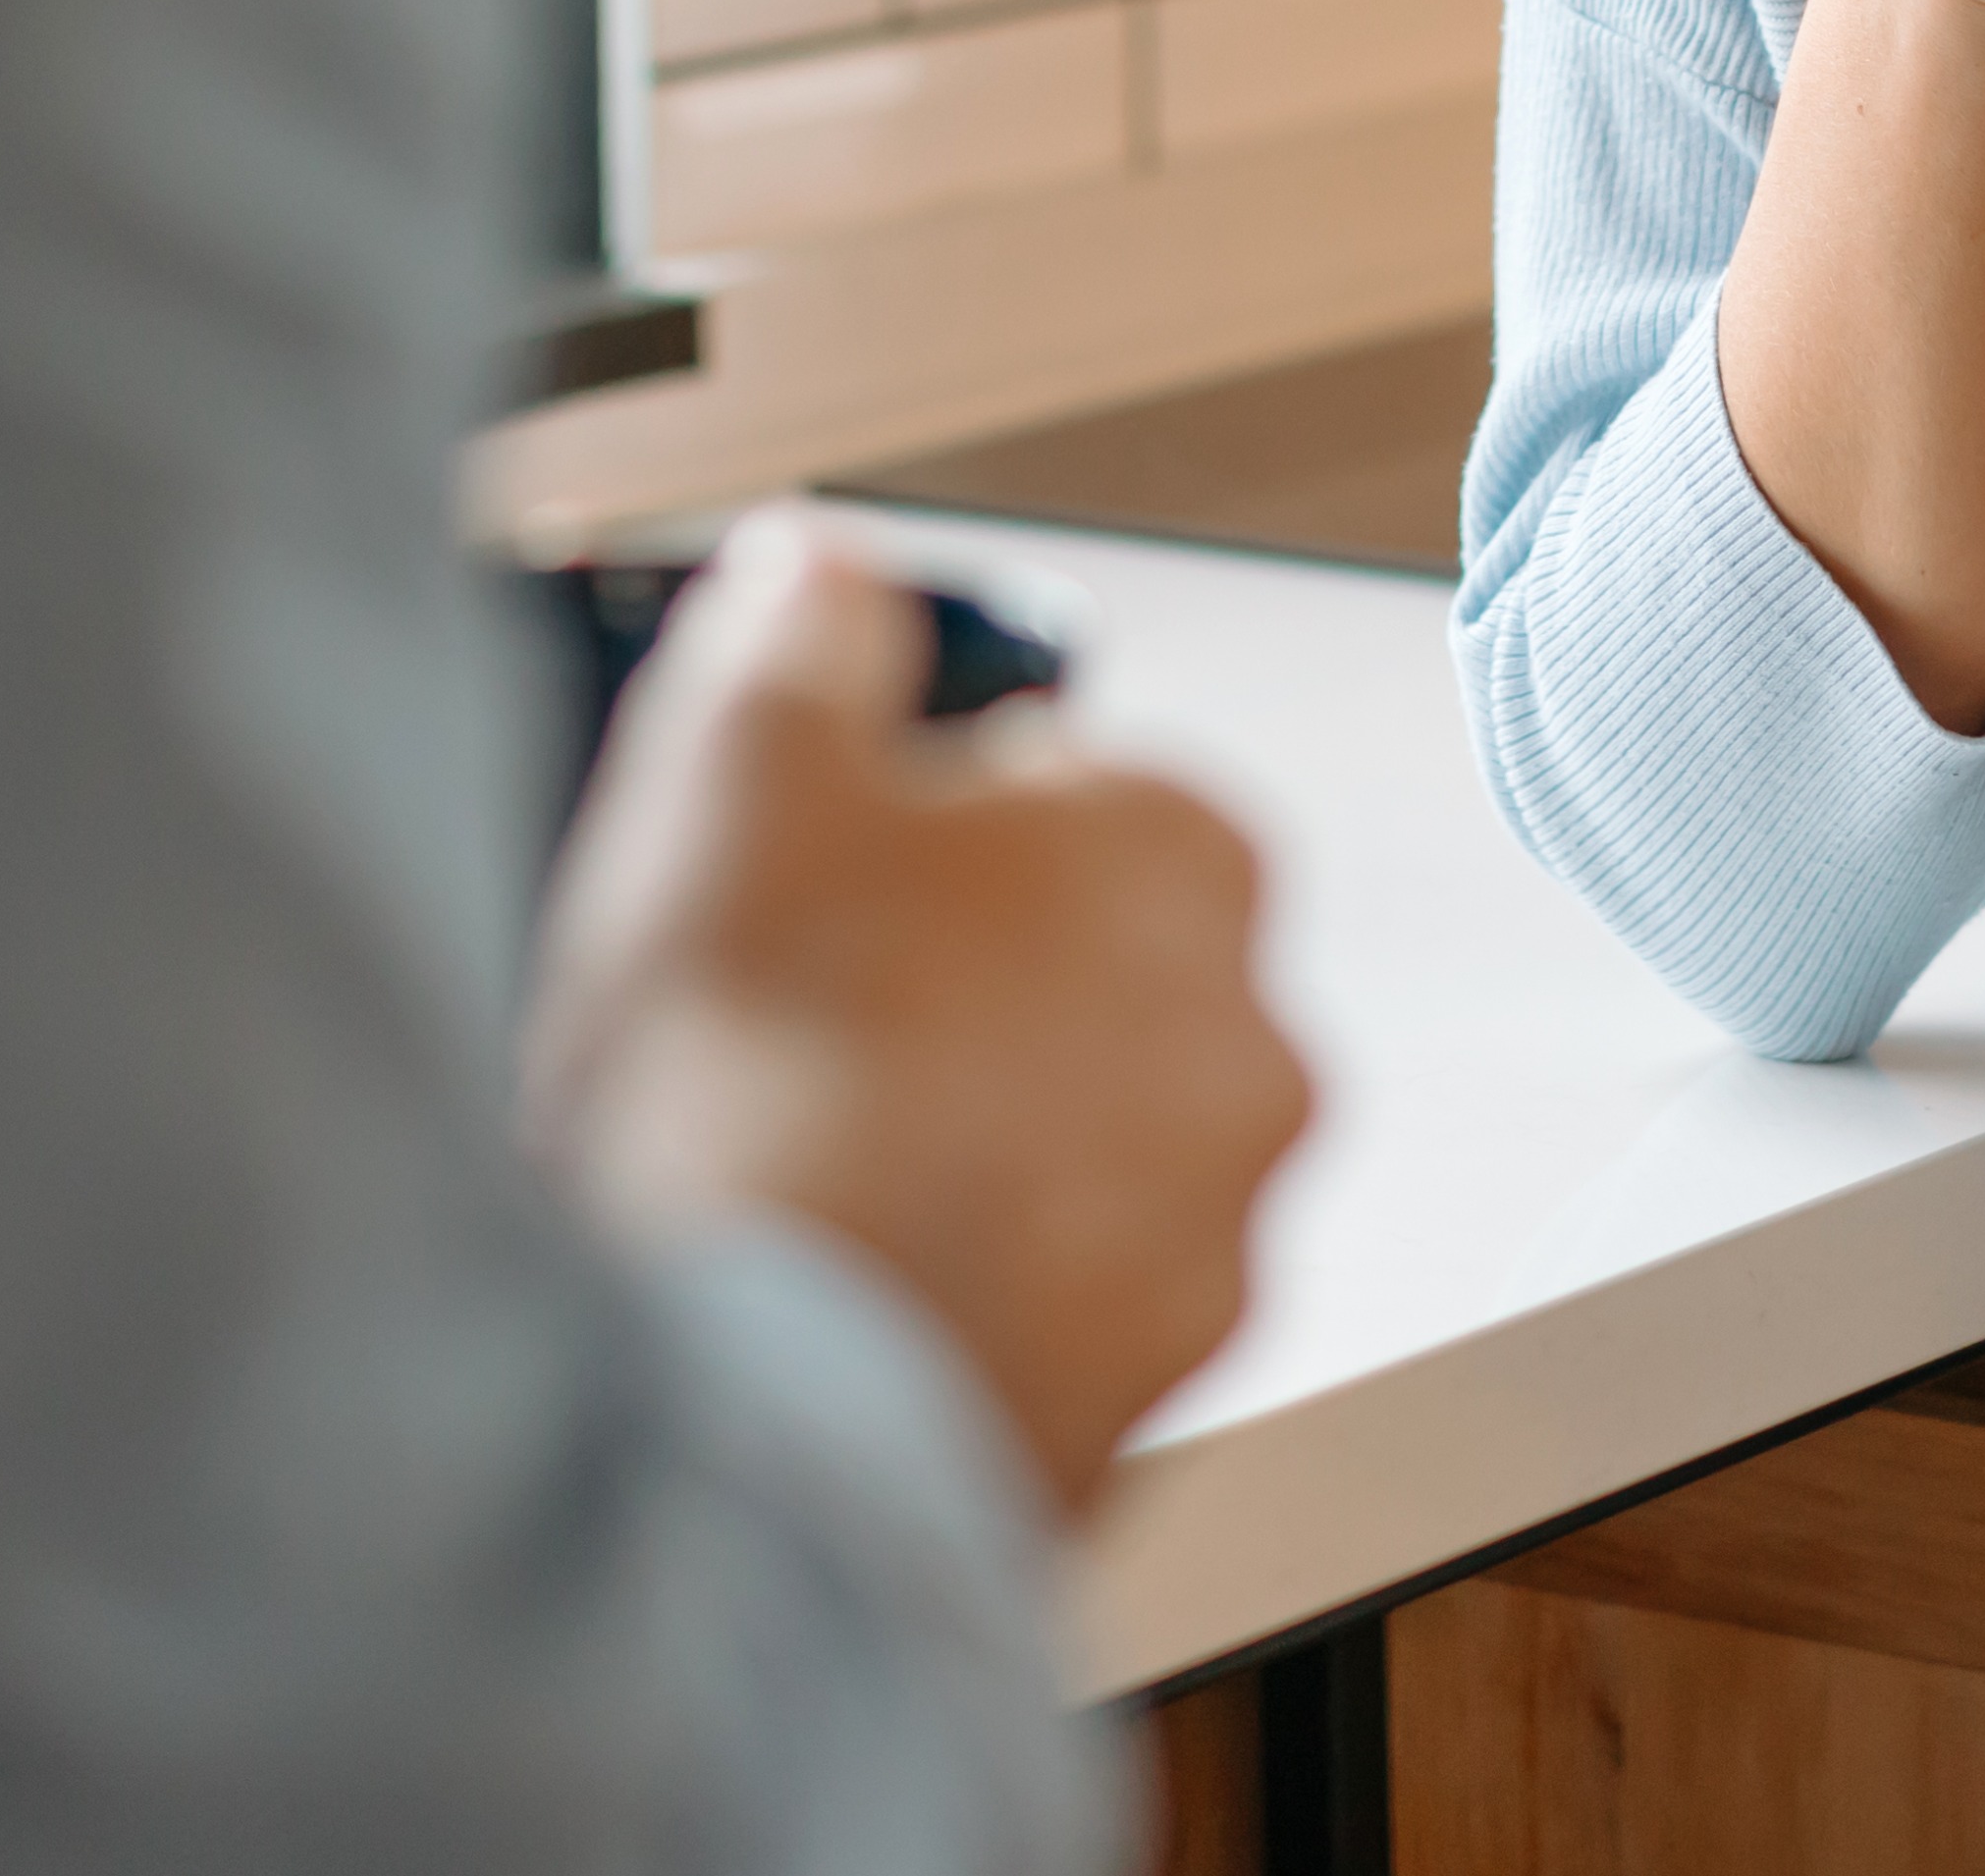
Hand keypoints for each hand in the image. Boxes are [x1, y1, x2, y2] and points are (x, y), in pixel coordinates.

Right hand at [522, 513, 1312, 1512]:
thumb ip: (799, 635)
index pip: (1074, 787)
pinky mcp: (1147, 1404)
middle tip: (794, 1034)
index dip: (922, 828)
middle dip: (963, 994)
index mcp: (1188, 853)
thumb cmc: (756, 1078)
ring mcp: (1213, 1243)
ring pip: (1077, 1151)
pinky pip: (1053, 1310)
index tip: (820, 877)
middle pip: (1085, 976)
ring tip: (802, 1180)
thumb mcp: (730, 769)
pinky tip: (840, 1296)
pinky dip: (970, 1299)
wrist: (741, 1412)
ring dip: (971, 1155)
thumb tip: (824, 572)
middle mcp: (1253, 1047)